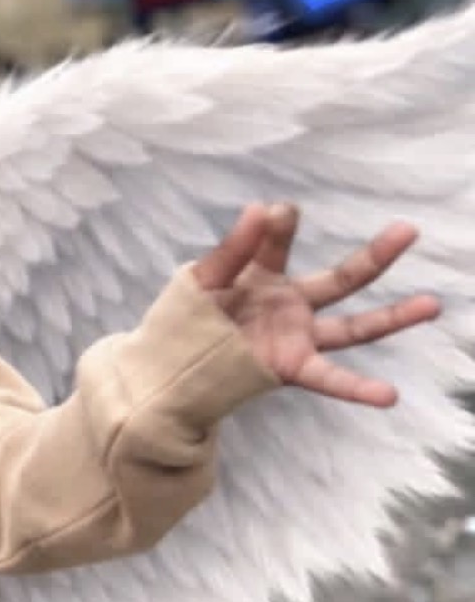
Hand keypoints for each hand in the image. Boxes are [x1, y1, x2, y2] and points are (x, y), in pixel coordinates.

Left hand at [193, 204, 438, 407]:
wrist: (168, 363)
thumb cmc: (185, 316)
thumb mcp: (200, 280)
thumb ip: (232, 251)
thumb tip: (260, 207)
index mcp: (262, 274)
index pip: (274, 245)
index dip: (276, 229)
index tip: (281, 212)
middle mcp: (288, 302)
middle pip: (341, 279)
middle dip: (376, 256)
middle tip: (409, 230)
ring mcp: (295, 335)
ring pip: (353, 327)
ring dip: (393, 317)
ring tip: (433, 304)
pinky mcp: (291, 366)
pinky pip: (330, 378)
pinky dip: (359, 388)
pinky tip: (389, 395)